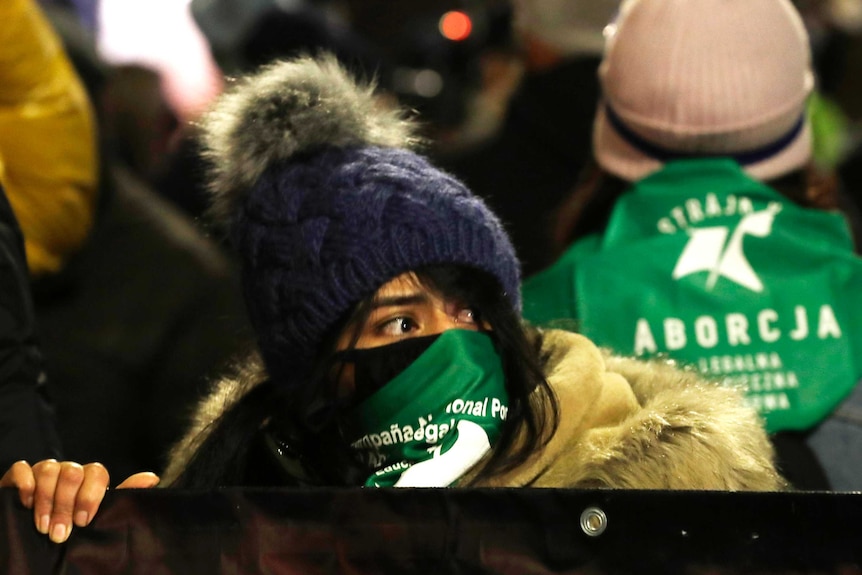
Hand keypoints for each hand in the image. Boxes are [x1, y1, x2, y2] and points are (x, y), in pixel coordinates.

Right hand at [0, 459, 159, 542]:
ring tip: (42, 525)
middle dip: (65, 505)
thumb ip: (123, 495)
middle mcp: (69, 471)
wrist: (40, 532)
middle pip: (72, 473)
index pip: (96, 472)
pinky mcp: (21, 475)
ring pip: (49, 468)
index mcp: (90, 478)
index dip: (90, 496)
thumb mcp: (100, 514)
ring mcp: (45, 471)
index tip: (83, 522)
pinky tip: (26, 501)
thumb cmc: (74, 523)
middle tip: (60, 532)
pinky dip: (25, 483)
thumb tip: (152, 478)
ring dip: (46, 499)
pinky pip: (22, 468)